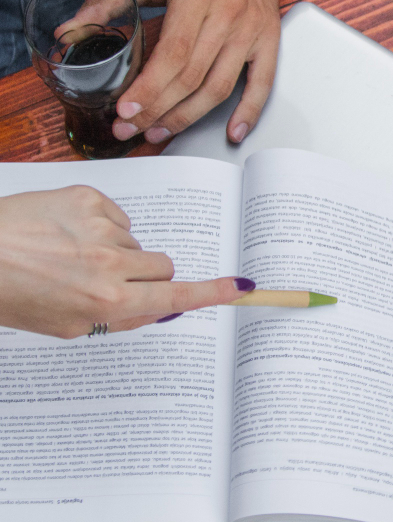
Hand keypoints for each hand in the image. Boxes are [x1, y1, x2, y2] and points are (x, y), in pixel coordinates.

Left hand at [0, 187, 252, 338]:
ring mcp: (100, 226)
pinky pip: (117, 216)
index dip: (212, 293)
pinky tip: (64, 233)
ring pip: (137, 241)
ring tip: (68, 255)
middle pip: (164, 265)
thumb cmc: (10, 293)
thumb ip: (121, 317)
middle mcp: (110, 262)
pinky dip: (98, 225)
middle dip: (147, 274)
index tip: (241, 287)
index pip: (176, 297)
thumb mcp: (66, 324)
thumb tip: (164, 305)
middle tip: (110, 280)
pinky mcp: (88, 197)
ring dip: (115, 250)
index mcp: (107, 300)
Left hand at [106, 0, 287, 146]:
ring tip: (161, 131)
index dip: (149, 88)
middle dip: (158, 109)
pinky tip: (231, 133)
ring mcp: (252, 29)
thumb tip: (71, 30)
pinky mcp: (268, 40)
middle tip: (132, 128)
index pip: (173, 53)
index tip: (126, 110)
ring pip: (220, 86)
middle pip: (192, 76)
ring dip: (189, 117)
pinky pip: (262, 84)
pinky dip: (248, 112)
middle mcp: (229, 12)